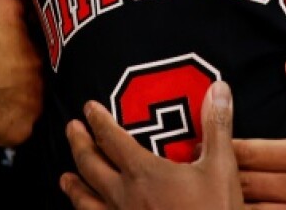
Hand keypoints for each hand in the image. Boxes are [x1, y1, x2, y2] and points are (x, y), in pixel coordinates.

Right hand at [0, 0, 42, 146]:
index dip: (32, 61)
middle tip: (4, 80)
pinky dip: (7, 128)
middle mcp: (44, 85)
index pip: (48, 61)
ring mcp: (33, 112)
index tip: (16, 61)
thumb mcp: (5, 5)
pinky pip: (17, 133)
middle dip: (27, 84)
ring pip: (31, 110)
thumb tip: (35, 3)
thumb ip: (26, 4)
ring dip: (19, 106)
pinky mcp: (17, 134)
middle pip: (40, 86)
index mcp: (44, 56)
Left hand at [60, 80, 241, 209]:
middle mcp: (124, 196)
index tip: (88, 108)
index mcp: (143, 173)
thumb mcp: (221, 169)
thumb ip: (216, 127)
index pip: (111, 139)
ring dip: (74, 187)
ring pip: (86, 201)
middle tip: (71, 129)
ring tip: (64, 178)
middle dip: (79, 144)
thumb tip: (219, 88)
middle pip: (90, 166)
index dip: (98, 121)